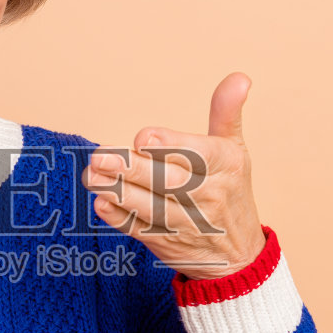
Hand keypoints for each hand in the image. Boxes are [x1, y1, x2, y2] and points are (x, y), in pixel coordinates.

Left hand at [82, 71, 267, 280]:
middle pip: (168, 182)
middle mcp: (207, 195)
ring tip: (92, 176)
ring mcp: (185, 223)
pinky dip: (119, 218)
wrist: (239, 254)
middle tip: (101, 157)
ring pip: (150, 207)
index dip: (168, 147)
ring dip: (118, 192)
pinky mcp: (166, 243)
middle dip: (132, 169)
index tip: (142, 140)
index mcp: (224, 165)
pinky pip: (140, 230)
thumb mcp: (235, 150)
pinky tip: (101, 202)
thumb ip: (226, 113)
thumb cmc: (231, 190)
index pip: (196, 155)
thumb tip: (240, 78)